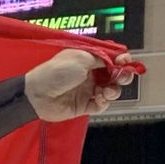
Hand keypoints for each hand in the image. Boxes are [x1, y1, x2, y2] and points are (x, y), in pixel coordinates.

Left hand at [23, 49, 137, 121]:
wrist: (38, 95)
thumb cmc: (55, 73)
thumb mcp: (81, 58)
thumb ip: (102, 57)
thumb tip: (117, 58)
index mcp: (87, 59)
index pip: (111, 59)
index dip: (121, 60)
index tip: (125, 61)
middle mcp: (88, 74)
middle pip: (114, 75)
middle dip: (122, 76)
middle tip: (121, 77)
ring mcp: (87, 90)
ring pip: (111, 91)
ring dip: (114, 90)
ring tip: (106, 90)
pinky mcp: (84, 105)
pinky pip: (101, 105)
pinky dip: (104, 102)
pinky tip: (98, 98)